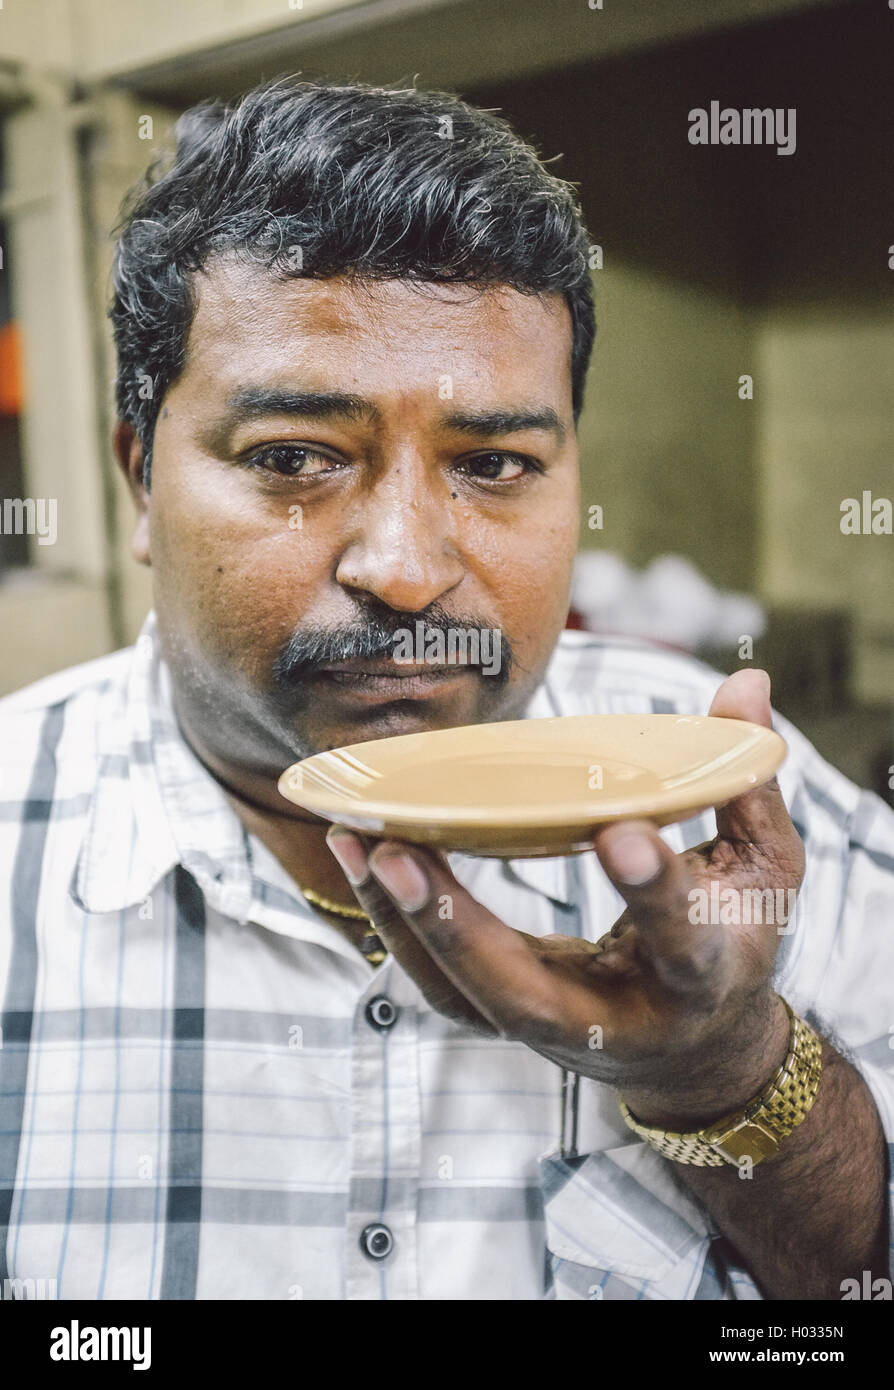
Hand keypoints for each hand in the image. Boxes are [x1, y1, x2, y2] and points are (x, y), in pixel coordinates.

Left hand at [326, 669, 804, 1126]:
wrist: (698, 1050)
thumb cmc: (733, 940)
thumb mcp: (766, 870)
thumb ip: (748, 780)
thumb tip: (746, 682)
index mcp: (700, 976)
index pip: (680, 939)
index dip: (654, 891)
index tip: (621, 831)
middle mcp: (617, 1018)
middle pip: (524, 995)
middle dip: (458, 930)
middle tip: (399, 852)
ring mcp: (551, 1027)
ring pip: (462, 997)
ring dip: (405, 922)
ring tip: (359, 840)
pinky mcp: (507, 1017)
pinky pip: (440, 984)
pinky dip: (397, 925)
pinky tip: (363, 855)